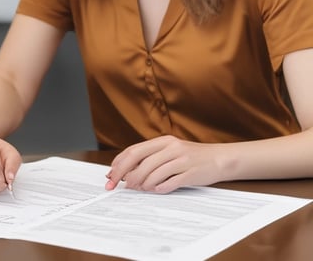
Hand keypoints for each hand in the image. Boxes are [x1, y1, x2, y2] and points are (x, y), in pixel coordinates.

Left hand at [105, 135, 223, 192]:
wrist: (220, 158)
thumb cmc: (190, 157)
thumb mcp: (169, 151)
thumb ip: (149, 158)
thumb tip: (125, 172)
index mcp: (162, 141)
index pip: (134, 151)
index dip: (119, 164)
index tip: (110, 176)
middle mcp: (171, 148)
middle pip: (140, 161)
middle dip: (125, 175)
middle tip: (118, 186)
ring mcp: (182, 160)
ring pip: (153, 172)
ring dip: (142, 183)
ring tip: (139, 189)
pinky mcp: (191, 173)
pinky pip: (170, 182)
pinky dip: (160, 188)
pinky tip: (155, 190)